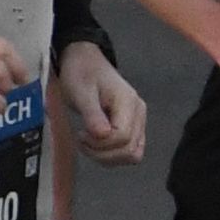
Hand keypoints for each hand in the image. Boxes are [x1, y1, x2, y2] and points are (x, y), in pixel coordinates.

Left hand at [58, 39, 147, 163]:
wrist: (85, 62)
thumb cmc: (81, 73)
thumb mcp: (81, 92)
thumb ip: (92, 114)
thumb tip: (103, 135)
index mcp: (128, 102)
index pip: (122, 137)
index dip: (100, 143)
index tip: (81, 134)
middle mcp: (139, 113)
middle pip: (129, 150)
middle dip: (102, 153)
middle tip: (82, 140)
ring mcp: (139, 121)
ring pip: (132, 155)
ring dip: (107, 157)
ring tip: (87, 142)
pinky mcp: (133, 128)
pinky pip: (129, 151)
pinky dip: (112, 155)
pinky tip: (95, 145)